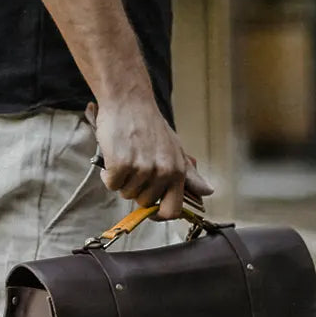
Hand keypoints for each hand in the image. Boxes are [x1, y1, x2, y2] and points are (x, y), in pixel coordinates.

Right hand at [88, 100, 213, 220]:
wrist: (129, 101)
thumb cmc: (149, 124)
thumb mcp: (175, 148)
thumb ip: (189, 174)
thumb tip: (208, 191)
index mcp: (177, 171)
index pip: (172, 210)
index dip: (158, 215)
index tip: (149, 210)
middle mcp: (162, 172)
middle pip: (144, 202)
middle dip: (136, 189)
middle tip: (135, 166)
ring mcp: (142, 169)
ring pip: (125, 193)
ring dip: (121, 180)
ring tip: (125, 157)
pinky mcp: (121, 164)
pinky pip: (111, 184)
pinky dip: (108, 174)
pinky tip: (113, 157)